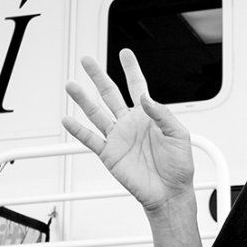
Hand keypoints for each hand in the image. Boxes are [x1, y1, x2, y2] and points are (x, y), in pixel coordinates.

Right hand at [62, 50, 194, 212]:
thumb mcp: (179, 135)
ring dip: (83, 100)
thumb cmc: (179, 166)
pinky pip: (91, 139)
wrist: (170, 192)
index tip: (125, 53)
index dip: (131, 70)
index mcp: (148, 117)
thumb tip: (145, 97)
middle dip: (98, 76)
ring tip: (71, 85)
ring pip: (96, 113)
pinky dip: (78, 130)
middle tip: (87, 60)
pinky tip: (68, 119)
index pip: (137, 87)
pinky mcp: (110, 154)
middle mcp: (130, 124)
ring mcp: (118, 138)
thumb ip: (162, 114)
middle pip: (110, 94)